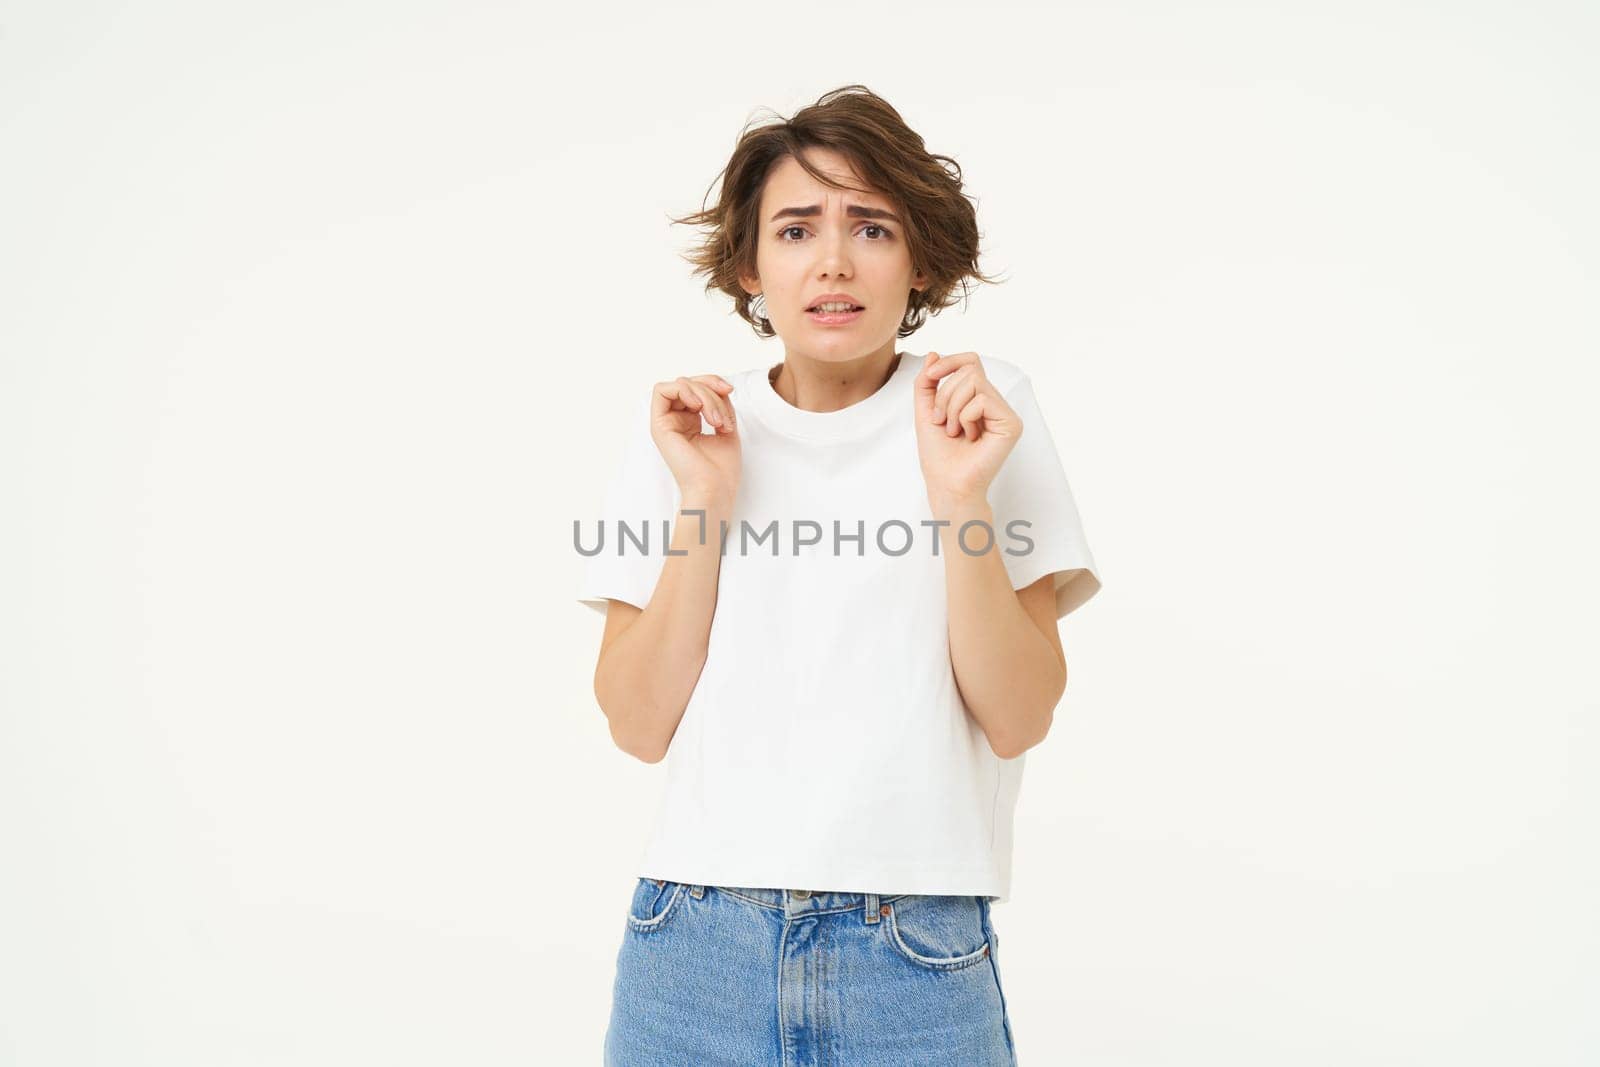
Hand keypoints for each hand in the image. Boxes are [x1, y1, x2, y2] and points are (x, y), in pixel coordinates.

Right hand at [650, 374, 740, 501]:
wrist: (715, 490)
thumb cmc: (722, 469)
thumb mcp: (727, 425)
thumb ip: (720, 403)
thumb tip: (719, 385)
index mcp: (690, 422)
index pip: (697, 387)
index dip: (713, 382)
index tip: (730, 391)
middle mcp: (676, 420)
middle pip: (689, 383)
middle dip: (710, 390)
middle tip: (722, 416)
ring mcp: (666, 423)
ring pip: (680, 384)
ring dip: (703, 395)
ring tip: (715, 420)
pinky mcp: (659, 426)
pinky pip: (662, 390)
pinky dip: (684, 390)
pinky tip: (697, 406)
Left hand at [912, 351, 1021, 512]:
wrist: (946, 484)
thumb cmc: (938, 455)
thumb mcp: (926, 411)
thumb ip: (928, 382)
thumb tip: (934, 354)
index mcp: (978, 399)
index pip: (970, 362)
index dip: (949, 362)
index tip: (930, 376)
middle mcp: (995, 403)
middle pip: (969, 370)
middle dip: (945, 394)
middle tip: (943, 422)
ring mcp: (1005, 413)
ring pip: (974, 381)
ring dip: (953, 407)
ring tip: (955, 431)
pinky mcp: (1011, 423)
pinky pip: (982, 399)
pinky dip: (965, 416)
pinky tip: (969, 436)